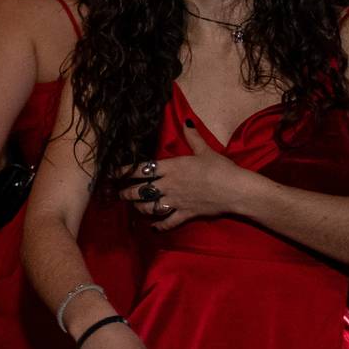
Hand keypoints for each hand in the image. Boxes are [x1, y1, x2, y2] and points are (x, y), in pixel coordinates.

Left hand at [114, 122, 252, 229]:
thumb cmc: (221, 168)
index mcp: (171, 168)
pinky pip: (168, 222)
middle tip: (120, 193)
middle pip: (139, 191)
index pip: (141, 169)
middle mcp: (168, 185)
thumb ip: (193, 137)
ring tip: (135, 206)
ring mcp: (175, 201)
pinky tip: (153, 227)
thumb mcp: (205, 150)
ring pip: (149, 207)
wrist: (235, 190)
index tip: (113, 173)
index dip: (125, 171)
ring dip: (140, 208)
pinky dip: (159, 226)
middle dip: (127, 193)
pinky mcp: (185, 214)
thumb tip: (187, 121)